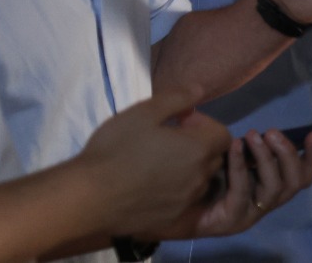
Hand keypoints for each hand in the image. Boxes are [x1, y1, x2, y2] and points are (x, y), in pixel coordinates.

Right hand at [76, 89, 230, 236]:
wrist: (89, 197)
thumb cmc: (116, 149)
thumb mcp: (144, 111)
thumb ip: (178, 98)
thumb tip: (200, 90)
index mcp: (198, 149)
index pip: (223, 135)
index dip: (204, 125)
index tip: (179, 122)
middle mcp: (199, 178)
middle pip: (213, 158)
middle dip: (198, 145)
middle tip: (168, 140)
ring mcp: (186, 202)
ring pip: (199, 181)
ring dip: (188, 169)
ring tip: (158, 162)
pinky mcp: (171, 220)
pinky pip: (184, 201)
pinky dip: (176, 191)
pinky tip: (150, 185)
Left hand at [181, 127, 311, 237]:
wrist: (172, 205)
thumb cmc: (204, 176)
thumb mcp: (230, 156)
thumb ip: (246, 145)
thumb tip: (255, 125)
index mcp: (269, 188)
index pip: (301, 177)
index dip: (311, 157)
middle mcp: (265, 203)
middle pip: (294, 183)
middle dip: (288, 154)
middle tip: (272, 132)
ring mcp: (250, 214)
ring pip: (274, 188)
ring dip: (267, 158)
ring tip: (253, 136)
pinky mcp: (232, 220)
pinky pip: (243, 191)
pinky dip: (241, 166)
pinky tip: (235, 147)